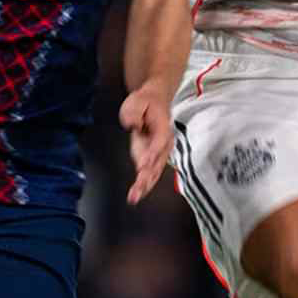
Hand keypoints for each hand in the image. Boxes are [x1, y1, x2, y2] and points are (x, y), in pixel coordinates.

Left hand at [119, 83, 171, 203]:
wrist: (155, 101)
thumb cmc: (145, 102)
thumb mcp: (137, 100)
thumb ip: (134, 112)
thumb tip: (133, 124)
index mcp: (163, 127)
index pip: (159, 143)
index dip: (151, 154)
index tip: (142, 166)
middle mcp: (165, 142)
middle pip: (157, 162)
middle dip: (147, 177)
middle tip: (137, 190)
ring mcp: (160, 152)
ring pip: (154, 171)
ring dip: (145, 185)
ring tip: (135, 197)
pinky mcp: (154, 157)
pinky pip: (150, 172)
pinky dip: (144, 184)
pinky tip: (137, 194)